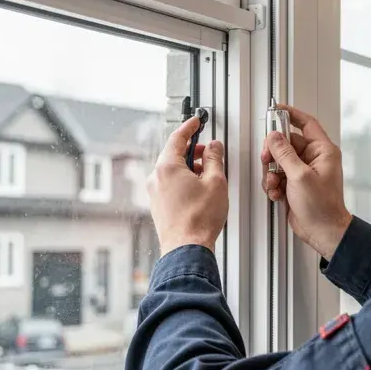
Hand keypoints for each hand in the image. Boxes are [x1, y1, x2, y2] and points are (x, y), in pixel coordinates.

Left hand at [148, 116, 227, 253]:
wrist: (186, 248)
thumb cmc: (199, 219)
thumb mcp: (215, 182)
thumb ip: (214, 159)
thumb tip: (214, 147)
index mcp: (167, 167)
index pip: (177, 137)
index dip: (189, 127)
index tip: (195, 120)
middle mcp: (156, 178)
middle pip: (174, 154)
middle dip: (192, 150)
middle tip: (208, 151)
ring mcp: (154, 192)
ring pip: (172, 170)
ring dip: (189, 167)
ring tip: (208, 175)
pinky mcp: (158, 205)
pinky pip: (170, 184)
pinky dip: (183, 180)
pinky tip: (198, 189)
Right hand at [261, 105, 351, 259]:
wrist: (322, 231)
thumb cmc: (322, 208)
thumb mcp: (300, 176)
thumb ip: (284, 154)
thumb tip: (274, 137)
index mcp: (322, 151)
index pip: (306, 123)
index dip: (291, 114)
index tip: (277, 110)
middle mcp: (314, 159)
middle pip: (286, 143)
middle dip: (273, 153)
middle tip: (268, 160)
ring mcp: (303, 172)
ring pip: (278, 161)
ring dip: (271, 172)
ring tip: (275, 183)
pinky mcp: (295, 184)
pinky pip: (277, 175)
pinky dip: (273, 183)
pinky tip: (277, 193)